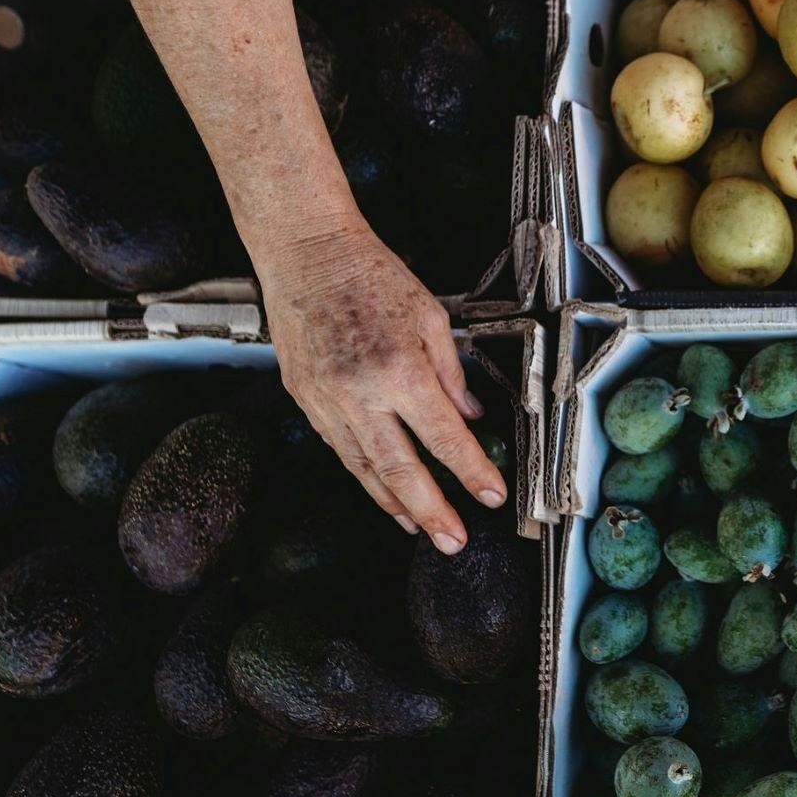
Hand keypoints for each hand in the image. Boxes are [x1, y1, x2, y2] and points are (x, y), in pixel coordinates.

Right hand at [259, 221, 506, 551]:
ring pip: (364, 468)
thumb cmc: (372, 276)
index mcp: (400, 370)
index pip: (444, 437)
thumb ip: (453, 374)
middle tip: (453, 541)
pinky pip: (340, 448)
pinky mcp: (305, 398)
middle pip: (399, 470)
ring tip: (420, 526)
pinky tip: (383, 490)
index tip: (492, 497)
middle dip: (432, 511)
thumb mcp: (431, 318)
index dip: (471, 473)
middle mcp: (360, 393)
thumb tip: (469, 420)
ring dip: (394, 504)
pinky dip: (365, 475)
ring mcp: (327, 400)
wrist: (306, 254)